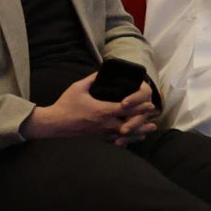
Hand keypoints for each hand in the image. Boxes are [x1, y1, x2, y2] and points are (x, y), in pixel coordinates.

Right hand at [28, 73, 142, 140]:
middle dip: (142, 121)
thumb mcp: (79, 87)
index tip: (150, 105)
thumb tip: (102, 70)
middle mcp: (105, 124)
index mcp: (102, 110)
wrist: (55, 123)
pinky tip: (132, 139)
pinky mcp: (97, 138)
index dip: (140, 107)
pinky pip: (115, 141)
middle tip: (154, 119)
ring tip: (149, 130)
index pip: (126, 109)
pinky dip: (126, 139)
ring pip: (124, 134)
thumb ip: (93, 78)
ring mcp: (101, 133)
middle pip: (129, 124)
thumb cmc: (66, 104)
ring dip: (137, 132)